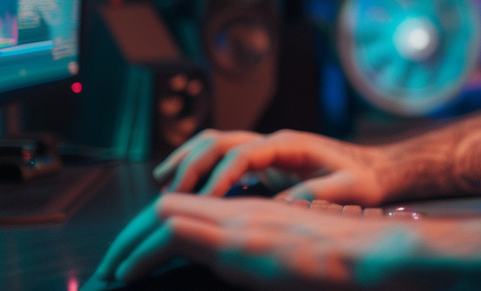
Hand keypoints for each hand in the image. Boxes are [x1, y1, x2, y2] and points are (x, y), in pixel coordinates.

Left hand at [86, 194, 424, 289]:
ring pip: (164, 214)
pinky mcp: (239, 243)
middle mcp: (242, 211)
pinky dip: (142, 253)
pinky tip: (128, 274)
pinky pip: (174, 235)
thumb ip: (266, 259)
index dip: (155, 230)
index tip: (134, 259)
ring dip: (129, 242)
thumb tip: (251, 271)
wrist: (373, 253)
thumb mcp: (296, 258)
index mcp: (254, 215)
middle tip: (108, 267)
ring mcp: (239, 223)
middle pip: (169, 205)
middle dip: (130, 234)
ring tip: (109, 271)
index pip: (192, 209)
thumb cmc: (346, 262)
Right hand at [153, 129, 390, 204]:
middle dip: (191, 166)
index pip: (243, 155)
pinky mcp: (263, 162)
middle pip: (220, 142)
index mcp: (289, 145)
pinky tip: (180, 186)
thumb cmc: (364, 179)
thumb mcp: (345, 189)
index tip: (204, 202)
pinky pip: (222, 158)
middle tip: (169, 197)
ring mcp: (265, 149)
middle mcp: (272, 142)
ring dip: (187, 160)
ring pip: (216, 143)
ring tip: (162, 184)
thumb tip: (277, 206)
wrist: (377, 168)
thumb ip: (313, 194)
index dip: (220, 177)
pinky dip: (198, 167)